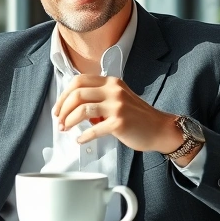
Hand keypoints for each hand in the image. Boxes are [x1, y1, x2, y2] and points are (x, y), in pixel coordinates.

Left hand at [52, 75, 182, 153]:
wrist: (160, 129)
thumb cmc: (137, 117)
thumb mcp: (118, 99)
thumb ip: (98, 98)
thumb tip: (73, 107)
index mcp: (111, 82)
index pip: (79, 81)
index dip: (64, 94)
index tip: (58, 107)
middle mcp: (114, 90)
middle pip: (77, 94)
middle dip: (63, 108)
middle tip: (59, 120)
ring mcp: (117, 106)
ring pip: (82, 109)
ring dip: (69, 121)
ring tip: (66, 129)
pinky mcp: (120, 123)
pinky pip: (94, 129)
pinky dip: (83, 136)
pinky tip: (80, 140)